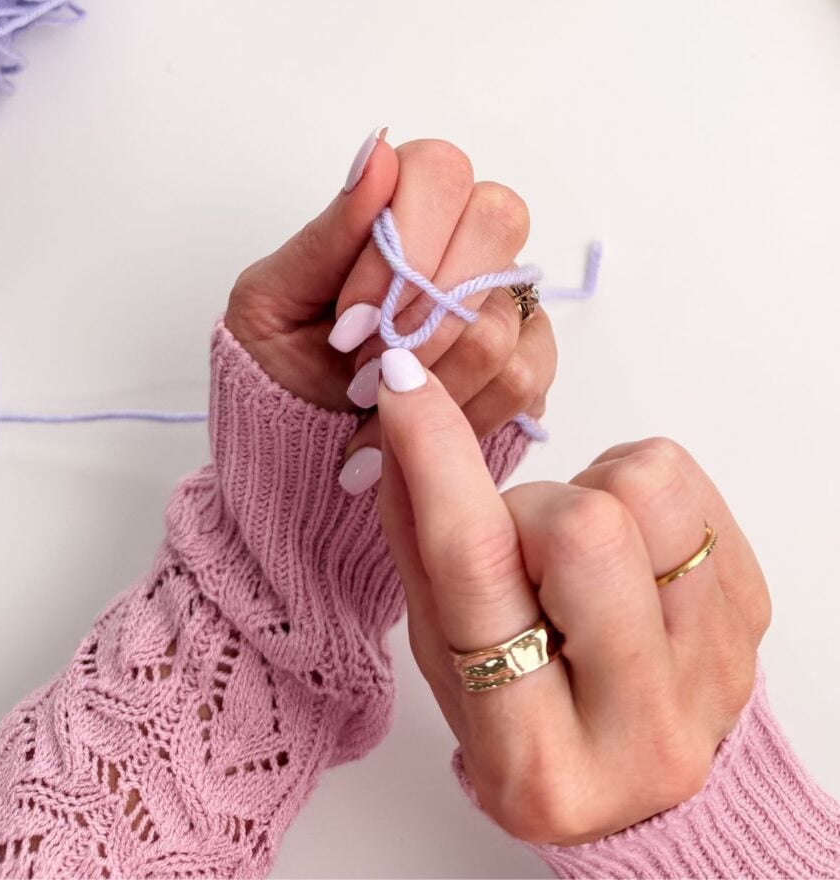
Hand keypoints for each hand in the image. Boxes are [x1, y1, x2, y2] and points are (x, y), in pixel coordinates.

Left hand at [225, 130, 556, 490]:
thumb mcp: (276, 294)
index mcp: (403, 201)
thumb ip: (331, 229)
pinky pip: (523, 375)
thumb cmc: (284, 354)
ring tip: (377, 396)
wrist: (298, 431)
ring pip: (499, 319)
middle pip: (495, 223)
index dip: (403, 244)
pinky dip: (460, 410)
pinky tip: (417, 416)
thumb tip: (375, 151)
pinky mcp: (524, 359)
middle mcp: (464, 237)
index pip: (440, 171)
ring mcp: (502, 297)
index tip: (353, 315)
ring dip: (428, 376)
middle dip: (422, 312)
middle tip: (367, 360)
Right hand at [376, 357, 771, 845]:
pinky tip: (624, 549)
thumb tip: (407, 399)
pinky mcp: (752, 618)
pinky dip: (636, 490)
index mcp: (531, 756)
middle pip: (584, 529)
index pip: (477, 573)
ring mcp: (713, 672)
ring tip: (579, 548)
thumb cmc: (514, 710)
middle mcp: (639, 732)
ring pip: (649, 490)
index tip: (407, 384)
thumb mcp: (440, 647)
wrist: (625, 775)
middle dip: (532, 508)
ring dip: (593, 493)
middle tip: (524, 546)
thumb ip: (417, 531)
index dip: (436, 460)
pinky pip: (688, 482)